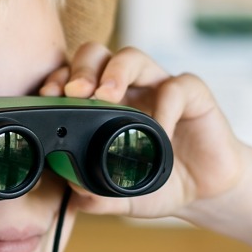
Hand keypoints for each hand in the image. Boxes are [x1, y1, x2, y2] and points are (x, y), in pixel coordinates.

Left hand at [38, 44, 251, 221]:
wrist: (204, 191)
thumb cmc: (158, 183)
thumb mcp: (123, 196)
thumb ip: (98, 196)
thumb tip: (75, 192)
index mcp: (103, 105)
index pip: (72, 77)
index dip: (57, 80)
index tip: (47, 97)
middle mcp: (128, 88)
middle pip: (96, 55)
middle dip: (81, 69)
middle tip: (74, 93)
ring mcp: (158, 86)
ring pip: (131, 57)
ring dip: (115, 72)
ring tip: (106, 97)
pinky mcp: (193, 93)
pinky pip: (176, 87)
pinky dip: (164, 107)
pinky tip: (159, 131)